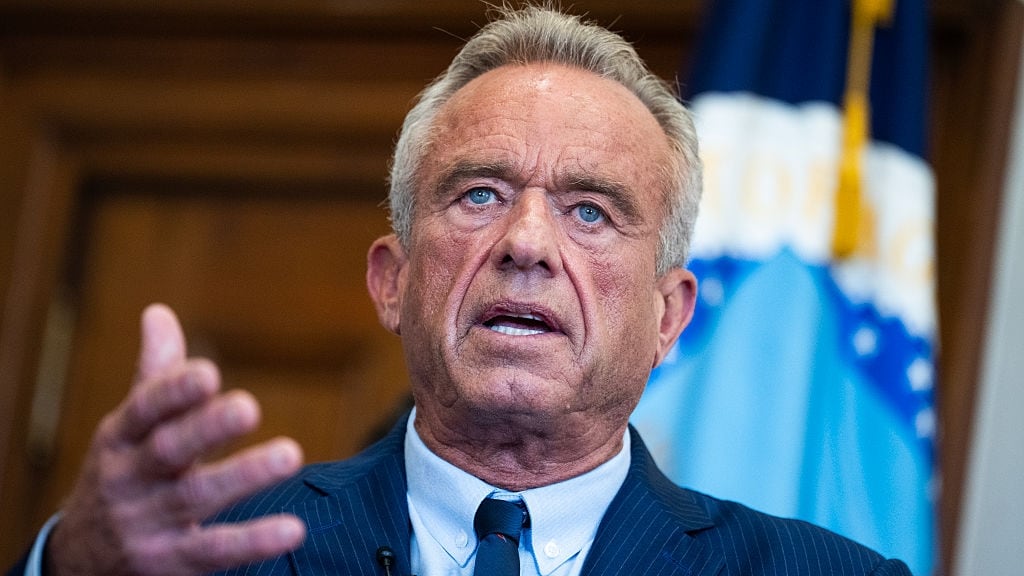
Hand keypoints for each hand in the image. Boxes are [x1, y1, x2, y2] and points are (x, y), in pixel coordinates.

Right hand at [47, 304, 305, 574]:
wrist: (81, 560)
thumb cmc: (124, 474)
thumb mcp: (129, 428)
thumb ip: (155, 376)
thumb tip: (159, 311)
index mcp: (121, 436)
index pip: (145, 409)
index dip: (174, 391)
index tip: (208, 372)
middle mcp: (130, 478)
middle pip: (168, 450)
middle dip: (206, 428)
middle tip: (249, 407)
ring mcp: (147, 523)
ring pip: (195, 498)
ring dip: (243, 476)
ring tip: (290, 455)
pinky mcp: (168, 563)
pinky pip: (212, 551)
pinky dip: (252, 542)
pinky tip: (293, 530)